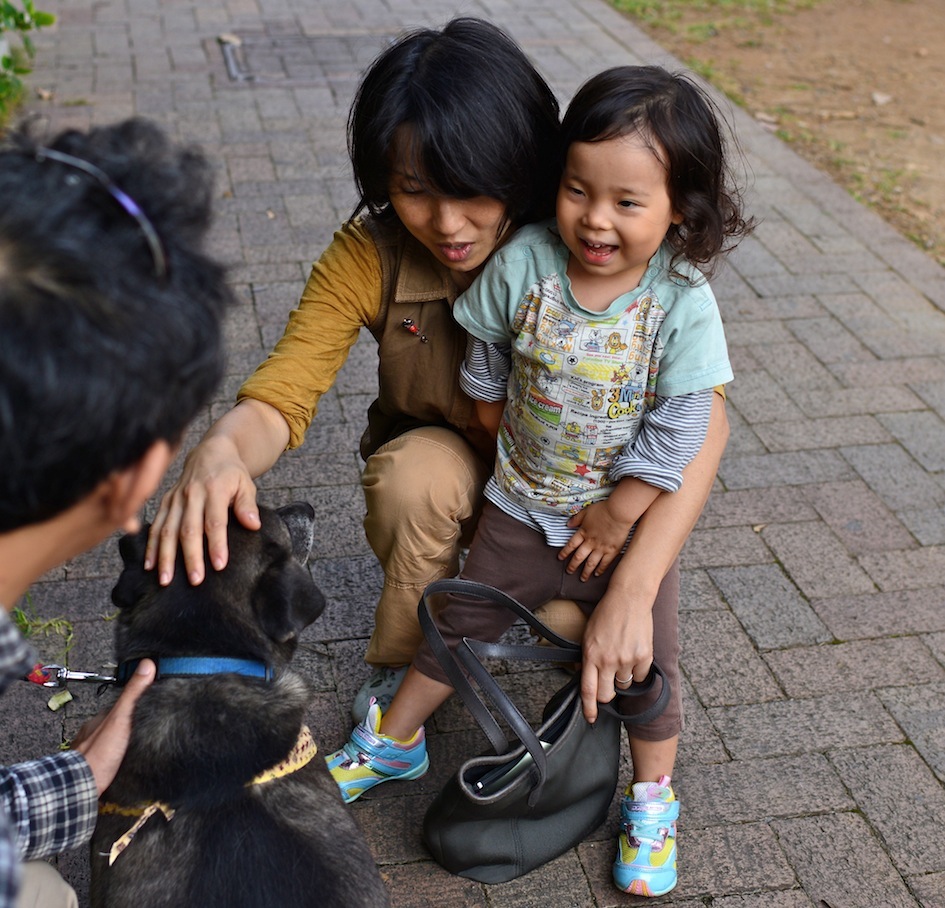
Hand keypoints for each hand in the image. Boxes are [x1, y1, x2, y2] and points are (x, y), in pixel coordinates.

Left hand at [72, 659, 155, 793]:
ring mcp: (89, 751)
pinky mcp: (91, 770)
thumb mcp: (121, 718)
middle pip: (112, 725)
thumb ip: (134, 694)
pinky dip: (112, 760)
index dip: (134, 703)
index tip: (148, 702)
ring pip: (107, 743)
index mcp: (100, 718)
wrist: (79, 787)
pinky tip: (121, 764)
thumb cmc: (99, 754)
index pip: (119, 705)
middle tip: (144, 728)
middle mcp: (92, 733)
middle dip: (126, 726)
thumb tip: (147, 664)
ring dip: (118, 745)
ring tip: (135, 747)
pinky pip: (104, 761)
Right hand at [143, 435, 259, 586]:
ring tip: (166, 580)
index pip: (215, 521)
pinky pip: (156, 526)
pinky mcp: (165, 502)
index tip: (220, 565)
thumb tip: (253, 525)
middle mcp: (192, 495)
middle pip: (189, 529)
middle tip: (195, 580)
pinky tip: (150, 565)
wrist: (210, 453)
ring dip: (166, 556)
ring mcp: (176, 499)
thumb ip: (248, 505)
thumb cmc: (231, 473)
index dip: (217, 544)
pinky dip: (151, 546)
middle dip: (191, 556)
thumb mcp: (246, 484)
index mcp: (214, 490)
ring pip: (168, 530)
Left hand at [558, 500, 631, 580]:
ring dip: (585, 572)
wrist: (619, 512)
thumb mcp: (586, 511)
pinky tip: (597, 574)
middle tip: (569, 572)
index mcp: (583, 533)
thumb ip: (577, 519)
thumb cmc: (603, 509)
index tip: (560, 558)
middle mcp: (590, 542)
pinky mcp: (612, 551)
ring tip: (582, 578)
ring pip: (591, 563)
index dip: (564, 552)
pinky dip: (600, 569)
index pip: (571, 545)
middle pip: (579, 557)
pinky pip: (605, 563)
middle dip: (573, 566)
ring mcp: (601, 548)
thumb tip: (568, 524)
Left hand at [579, 583, 653, 723]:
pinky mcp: (644, 656)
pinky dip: (637, 671)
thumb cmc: (606, 614)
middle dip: (607, 694)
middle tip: (608, 684)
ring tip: (621, 657)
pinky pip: (640, 677)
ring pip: (624, 685)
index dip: (589, 708)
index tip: (591, 718)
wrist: (629, 598)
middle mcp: (608, 660)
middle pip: (607, 695)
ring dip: (622, 678)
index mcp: (591, 655)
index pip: (588, 690)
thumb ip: (587, 657)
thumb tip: (585, 676)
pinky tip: (633, 653)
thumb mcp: (588, 634)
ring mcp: (627, 659)